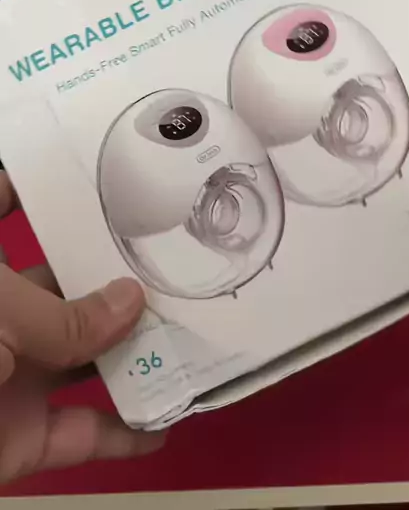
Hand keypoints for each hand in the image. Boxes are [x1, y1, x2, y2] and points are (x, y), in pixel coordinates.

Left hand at [0, 172, 164, 484]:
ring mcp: (8, 378)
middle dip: (118, 276)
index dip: (34, 181)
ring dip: (136, 352)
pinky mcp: (19, 439)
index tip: (88, 165)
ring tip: (194, 328)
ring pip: (85, 359)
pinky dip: (124, 434)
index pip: (1, 205)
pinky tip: (167, 421)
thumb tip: (130, 303)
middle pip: (65, 289)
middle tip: (176, 257)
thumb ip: (65, 317)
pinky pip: (81, 434)